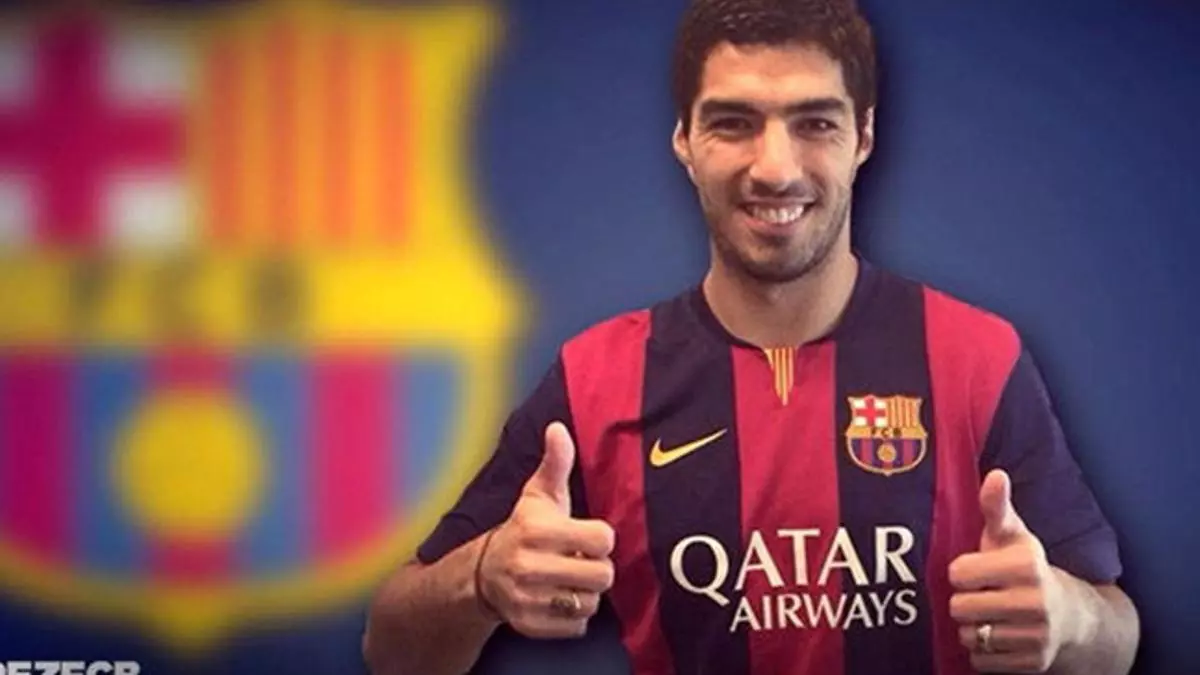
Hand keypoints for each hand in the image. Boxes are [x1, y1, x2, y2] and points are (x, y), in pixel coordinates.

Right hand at [476, 421, 616, 638]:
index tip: (586, 537)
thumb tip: (558, 427)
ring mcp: (528, 599)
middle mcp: (529, 566)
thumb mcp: (538, 495)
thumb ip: (555, 463)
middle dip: (596, 568)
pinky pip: (577, 626)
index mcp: (537, 531)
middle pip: (603, 575)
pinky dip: (574, 616)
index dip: (600, 538)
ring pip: (591, 602)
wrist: (483, 574)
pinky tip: (560, 598)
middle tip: (580, 561)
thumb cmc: (524, 529)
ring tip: (570, 580)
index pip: (603, 540)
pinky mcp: (530, 625)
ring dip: (586, 593)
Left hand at [948, 470, 1070, 672]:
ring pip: (968, 636)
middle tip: (983, 596)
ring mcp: (1037, 636)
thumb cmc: (1027, 569)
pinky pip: (980, 661)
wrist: (1074, 617)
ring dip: (972, 628)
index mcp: (1027, 566)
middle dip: (965, 602)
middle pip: (959, 607)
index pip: (958, 574)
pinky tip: (1000, 637)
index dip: (962, 572)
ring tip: (992, 616)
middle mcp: (1036, 602)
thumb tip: (995, 474)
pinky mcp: (1033, 663)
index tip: (977, 570)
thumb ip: (997, 508)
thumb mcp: (1014, 536)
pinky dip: (982, 652)